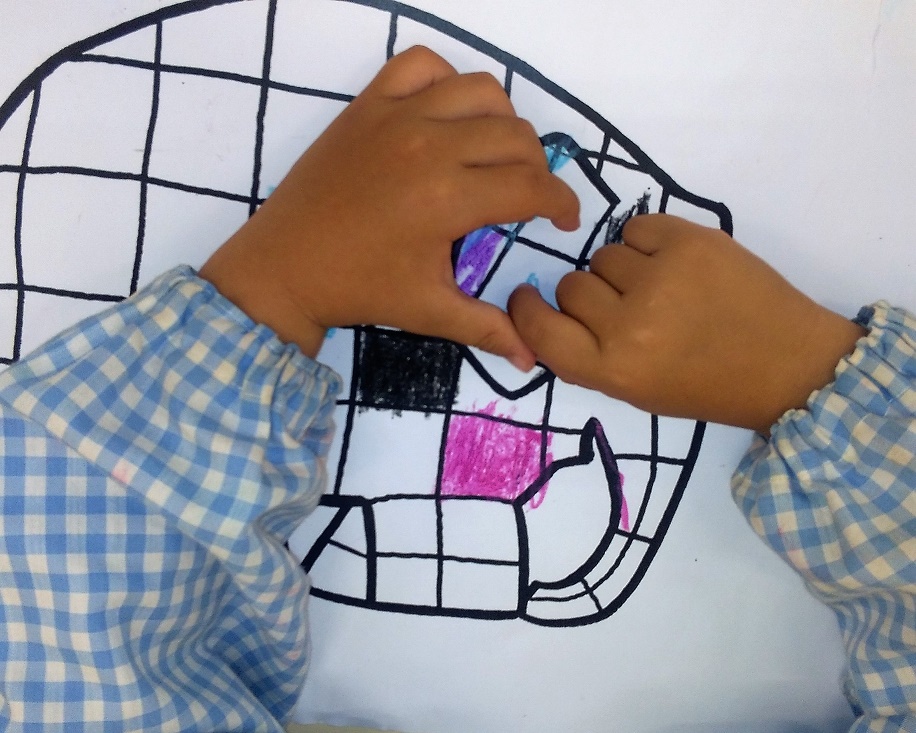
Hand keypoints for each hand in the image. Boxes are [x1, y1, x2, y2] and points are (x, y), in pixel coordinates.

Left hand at [198, 46, 578, 364]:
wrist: (285, 268)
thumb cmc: (359, 290)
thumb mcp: (428, 311)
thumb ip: (487, 328)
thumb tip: (531, 360)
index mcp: (448, 198)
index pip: (532, 186)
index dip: (562, 203)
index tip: (563, 219)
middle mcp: (429, 145)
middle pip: (517, 136)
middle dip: (537, 168)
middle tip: (525, 197)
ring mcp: (396, 117)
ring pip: (481, 90)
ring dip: (502, 120)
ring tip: (492, 153)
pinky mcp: (367, 104)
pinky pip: (421, 64)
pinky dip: (445, 80)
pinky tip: (445, 115)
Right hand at [508, 214, 865, 432]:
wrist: (787, 365)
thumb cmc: (706, 385)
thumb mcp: (635, 390)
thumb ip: (588, 355)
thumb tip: (546, 312)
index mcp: (614, 370)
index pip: (541, 330)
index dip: (526, 311)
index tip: (527, 298)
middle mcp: (630, 326)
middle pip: (571, 285)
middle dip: (590, 296)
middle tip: (628, 309)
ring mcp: (661, 279)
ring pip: (603, 255)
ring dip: (622, 270)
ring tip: (662, 289)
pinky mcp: (690, 241)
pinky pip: (635, 227)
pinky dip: (647, 242)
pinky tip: (675, 265)